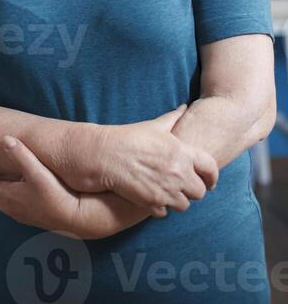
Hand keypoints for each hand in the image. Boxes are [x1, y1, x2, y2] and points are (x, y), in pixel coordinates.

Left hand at [0, 136, 81, 233]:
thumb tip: (5, 139)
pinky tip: (1, 190)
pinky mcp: (27, 214)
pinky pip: (2, 203)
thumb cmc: (57, 195)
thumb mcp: (38, 173)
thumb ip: (22, 156)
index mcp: (7, 196)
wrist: (75, 219)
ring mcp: (17, 212)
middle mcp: (9, 207)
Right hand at [95, 105, 218, 214]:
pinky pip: (166, 212)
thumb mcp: (154, 125)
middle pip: (200, 191)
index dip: (213, 177)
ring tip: (167, 192)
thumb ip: (173, 118)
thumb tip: (184, 107)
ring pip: (184, 205)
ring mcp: (167, 190)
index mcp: (182, 152)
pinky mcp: (154, 202)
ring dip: (177, 200)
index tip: (210, 181)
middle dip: (192, 190)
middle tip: (183, 186)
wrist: (107, 155)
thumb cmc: (130, 138)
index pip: (210, 169)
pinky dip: (160, 207)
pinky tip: (153, 197)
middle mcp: (179, 173)